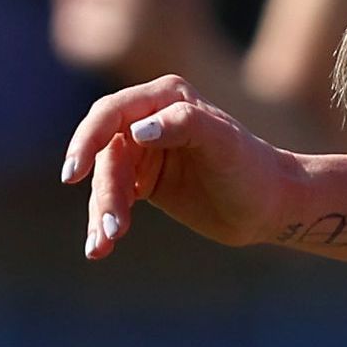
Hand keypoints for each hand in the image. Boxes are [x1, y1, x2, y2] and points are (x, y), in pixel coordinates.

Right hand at [61, 74, 285, 257]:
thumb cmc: (252, 169)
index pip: (112, 114)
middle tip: (110, 230)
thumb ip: (184, 124)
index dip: (87, 140)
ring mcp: (144, 151)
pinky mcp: (144, 181)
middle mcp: (149, 119)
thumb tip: (137, 130)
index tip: (75, 174)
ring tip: (104, 245)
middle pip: (105, 152)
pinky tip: (100, 249)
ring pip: (105, 180)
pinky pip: (113, 199)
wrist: (271, 206)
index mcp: (166, 97)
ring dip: (101, 213)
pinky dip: (103, 222)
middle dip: (104, 191)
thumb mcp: (224, 144)